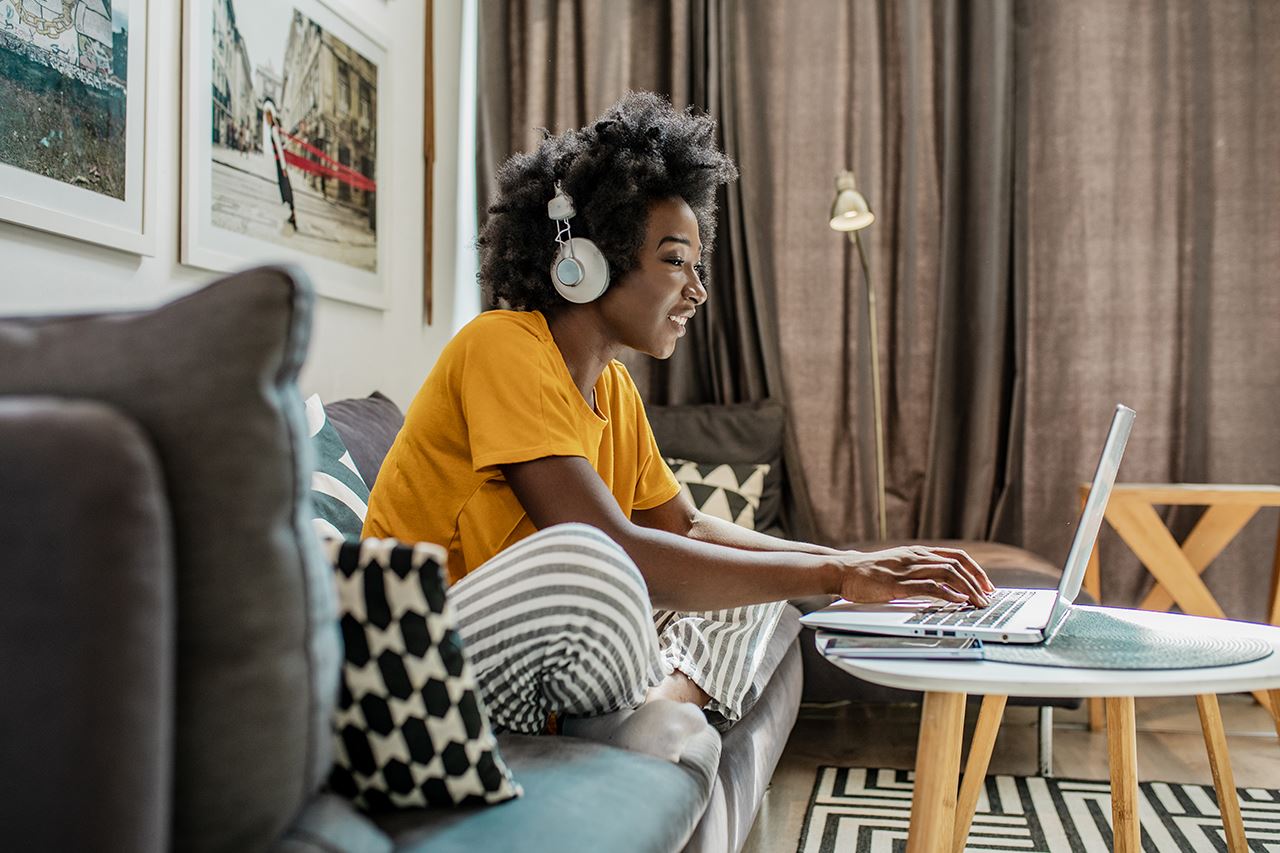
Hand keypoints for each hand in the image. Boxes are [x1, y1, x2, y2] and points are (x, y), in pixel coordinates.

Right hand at [836, 545, 994, 606]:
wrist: (844, 570)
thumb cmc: (869, 572)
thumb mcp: (899, 566)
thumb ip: (918, 571)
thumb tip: (941, 586)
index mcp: (918, 552)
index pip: (956, 556)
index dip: (975, 569)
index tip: (985, 584)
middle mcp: (916, 557)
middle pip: (957, 564)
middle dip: (978, 581)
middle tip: (988, 596)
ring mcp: (908, 570)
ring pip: (948, 574)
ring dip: (968, 589)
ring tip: (978, 603)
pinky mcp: (899, 584)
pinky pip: (930, 587)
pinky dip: (949, 595)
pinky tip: (958, 602)